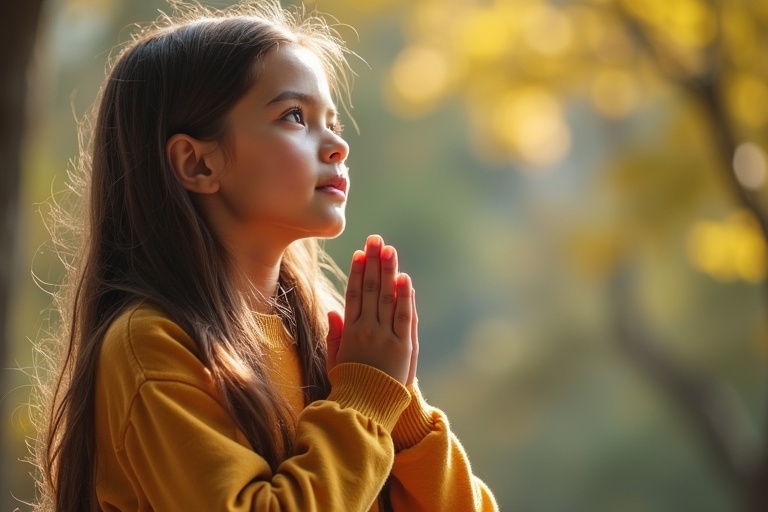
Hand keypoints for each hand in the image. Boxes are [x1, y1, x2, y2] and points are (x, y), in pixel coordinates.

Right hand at [326, 235, 418, 385]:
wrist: (366, 409)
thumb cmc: (350, 386)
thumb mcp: (335, 360)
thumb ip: (335, 335)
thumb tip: (333, 311)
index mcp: (350, 332)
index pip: (354, 295)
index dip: (358, 272)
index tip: (360, 253)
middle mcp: (367, 330)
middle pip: (371, 290)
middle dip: (374, 263)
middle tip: (375, 240)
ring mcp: (386, 337)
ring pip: (387, 298)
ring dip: (389, 271)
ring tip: (389, 250)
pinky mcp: (403, 347)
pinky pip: (404, 317)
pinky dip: (405, 297)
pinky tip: (404, 279)